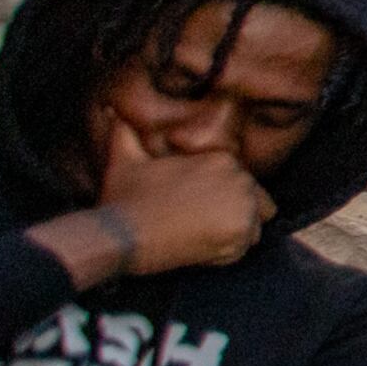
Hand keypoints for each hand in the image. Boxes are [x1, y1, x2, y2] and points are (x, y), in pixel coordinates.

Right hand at [95, 128, 272, 273]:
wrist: (121, 234)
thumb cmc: (124, 197)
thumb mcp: (124, 158)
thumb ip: (125, 133)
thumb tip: (109, 110)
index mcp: (223, 160)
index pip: (243, 182)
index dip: (221, 199)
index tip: (194, 208)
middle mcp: (241, 180)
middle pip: (257, 204)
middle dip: (232, 215)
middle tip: (197, 224)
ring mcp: (244, 209)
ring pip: (253, 228)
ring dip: (231, 235)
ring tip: (197, 236)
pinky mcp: (240, 237)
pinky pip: (243, 250)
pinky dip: (224, 254)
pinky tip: (195, 249)